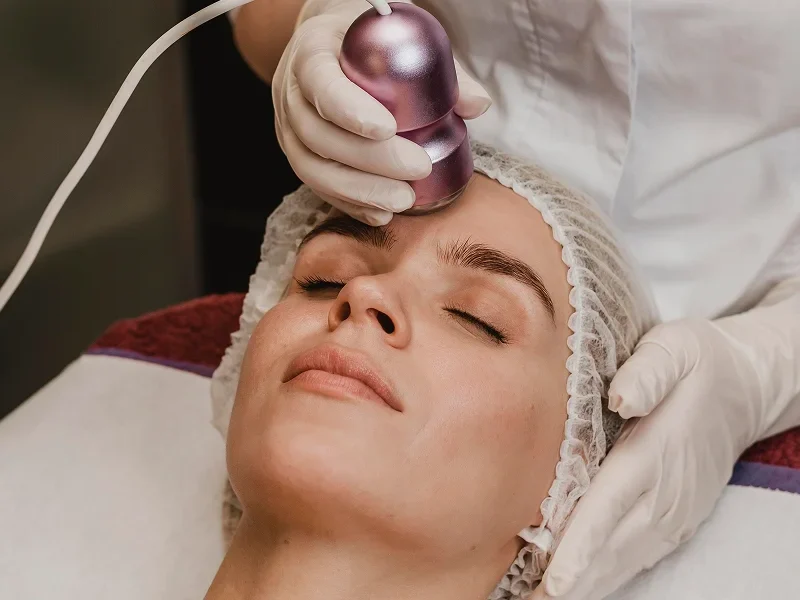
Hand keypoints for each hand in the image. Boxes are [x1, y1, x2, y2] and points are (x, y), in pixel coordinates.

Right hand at [272, 0, 491, 224]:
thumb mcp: (399, 34)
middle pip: (318, 135)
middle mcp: (289, 93)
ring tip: (403, 199)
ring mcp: (287, 129)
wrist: (325, 44)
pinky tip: (382, 213)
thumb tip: (478, 106)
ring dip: (358, 190)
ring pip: (312, 168)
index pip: (320, 82)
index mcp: (310, 52)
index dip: (349, 110)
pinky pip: (316, 186)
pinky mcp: (298, 156)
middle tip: (417, 168)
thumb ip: (441, 68)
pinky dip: (349, 203)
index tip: (389, 128)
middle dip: (369, 160)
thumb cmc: (366, 38)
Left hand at [532, 316, 772, 599]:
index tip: (554, 578)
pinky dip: (610, 572)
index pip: (610, 506)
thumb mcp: (673, 350)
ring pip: (625, 558)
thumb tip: (621, 397)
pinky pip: (641, 555)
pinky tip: (584, 583)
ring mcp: (675, 510)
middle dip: (572, 577)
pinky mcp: (679, 518)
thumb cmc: (696, 364)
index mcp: (654, 452)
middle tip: (530, 597)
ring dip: (588, 582)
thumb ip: (647, 373)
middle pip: (612, 546)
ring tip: (546, 598)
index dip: (581, 546)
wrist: (744, 387)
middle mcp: (665, 492)